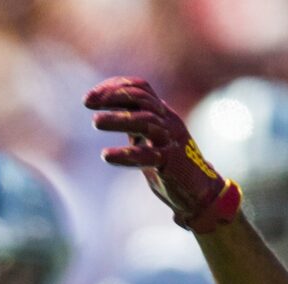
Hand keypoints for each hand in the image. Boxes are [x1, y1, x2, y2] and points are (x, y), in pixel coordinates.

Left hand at [85, 77, 240, 232]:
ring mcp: (171, 141)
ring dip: (118, 119)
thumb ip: (134, 127)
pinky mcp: (172, 162)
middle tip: (88, 102)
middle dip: (113, 96)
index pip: (141, 88)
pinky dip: (126, 154)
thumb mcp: (150, 140)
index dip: (115, 87)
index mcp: (164, 114)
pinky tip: (106, 155)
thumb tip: (109, 114)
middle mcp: (169, 122)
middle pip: (142, 98)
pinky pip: (147, 155)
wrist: (200, 193)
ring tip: (95, 121)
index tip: (90, 97)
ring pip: (145, 121)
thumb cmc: (171, 167)